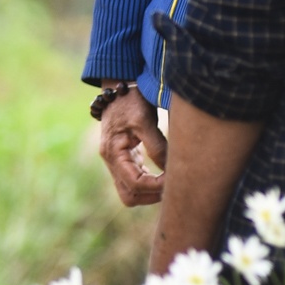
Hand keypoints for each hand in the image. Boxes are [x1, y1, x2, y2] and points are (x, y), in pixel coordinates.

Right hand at [97, 85, 167, 206]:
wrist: (118, 88)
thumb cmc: (130, 101)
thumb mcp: (145, 120)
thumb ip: (156, 146)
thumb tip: (170, 170)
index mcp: (113, 152)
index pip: (134, 184)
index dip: (155, 186)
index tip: (173, 180)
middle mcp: (111, 161)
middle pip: (129, 196)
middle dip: (151, 196)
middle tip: (171, 186)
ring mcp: (116, 162)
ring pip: (131, 192)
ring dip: (150, 192)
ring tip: (170, 182)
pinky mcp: (123, 159)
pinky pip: (134, 182)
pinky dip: (148, 184)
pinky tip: (163, 175)